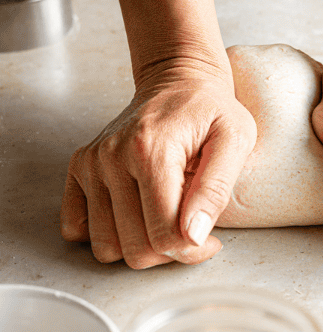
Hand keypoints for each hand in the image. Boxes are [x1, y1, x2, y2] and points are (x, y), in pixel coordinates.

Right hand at [60, 55, 256, 268]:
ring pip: (105, 247)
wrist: (179, 80)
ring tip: (163, 218)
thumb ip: (217, 188)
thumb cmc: (211, 110)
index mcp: (151, 150)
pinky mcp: (78, 169)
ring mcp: (91, 164)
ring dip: (137, 245)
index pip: (164, 234)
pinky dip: (105, 233)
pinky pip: (76, 229)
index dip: (191, 250)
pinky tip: (134, 213)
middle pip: (134, 249)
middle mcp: (112, 157)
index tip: (209, 239)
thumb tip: (193, 237)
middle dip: (167, 251)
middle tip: (188, 228)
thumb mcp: (236, 138)